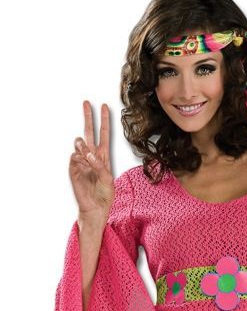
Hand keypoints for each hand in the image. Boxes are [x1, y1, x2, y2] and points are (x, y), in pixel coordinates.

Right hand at [69, 101, 114, 222]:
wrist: (95, 208)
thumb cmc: (104, 195)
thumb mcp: (108, 179)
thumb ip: (100, 165)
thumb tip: (87, 154)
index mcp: (103, 157)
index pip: (103, 135)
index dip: (104, 120)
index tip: (104, 106)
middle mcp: (92, 156)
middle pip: (89, 132)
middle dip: (88, 117)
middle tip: (86, 102)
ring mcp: (82, 161)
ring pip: (80, 143)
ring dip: (84, 147)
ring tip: (87, 157)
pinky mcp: (73, 168)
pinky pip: (74, 156)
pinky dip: (79, 159)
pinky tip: (83, 166)